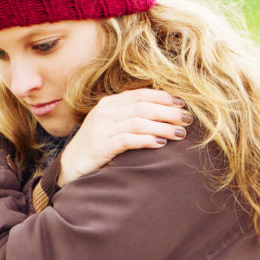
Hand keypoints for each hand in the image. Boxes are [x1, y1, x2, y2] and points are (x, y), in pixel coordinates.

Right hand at [57, 89, 191, 186]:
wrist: (71, 165)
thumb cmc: (97, 146)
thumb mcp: (111, 125)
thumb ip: (130, 116)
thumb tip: (163, 112)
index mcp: (109, 104)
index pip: (140, 94)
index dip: (163, 97)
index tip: (183, 104)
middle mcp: (105, 112)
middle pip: (143, 107)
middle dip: (168, 112)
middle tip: (188, 119)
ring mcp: (101, 128)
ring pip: (138, 122)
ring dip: (162, 126)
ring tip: (180, 133)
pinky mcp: (100, 146)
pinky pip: (127, 140)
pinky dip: (146, 140)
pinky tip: (160, 143)